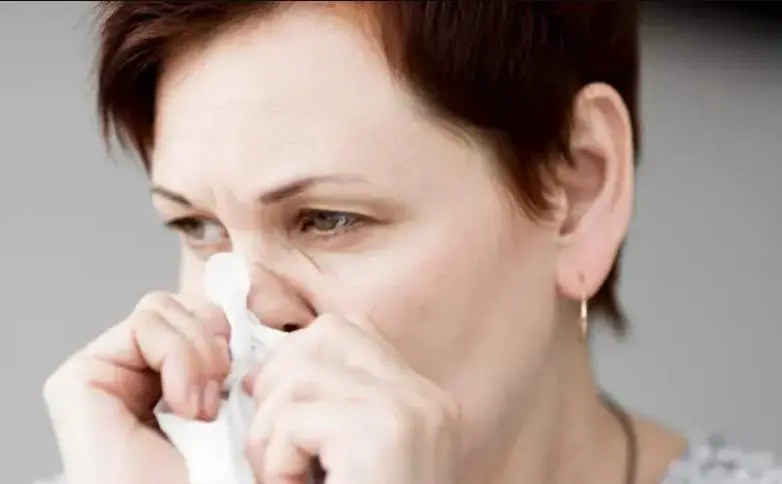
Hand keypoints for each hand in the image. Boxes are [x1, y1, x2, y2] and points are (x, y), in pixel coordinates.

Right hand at [43, 291, 231, 483]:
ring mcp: (103, 375)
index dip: (225, 332)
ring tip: (203, 408)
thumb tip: (242, 291)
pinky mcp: (79, 379)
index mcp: (167, 379)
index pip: (195, 316)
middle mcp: (132, 375)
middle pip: (177, 305)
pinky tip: (184, 406)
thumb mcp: (238, 399)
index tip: (243, 374)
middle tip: (221, 394)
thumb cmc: (216, 475)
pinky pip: (144, 325)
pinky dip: (178, 357)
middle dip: (212, 341)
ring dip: (198, 354)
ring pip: (161, 308)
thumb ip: (228, 350)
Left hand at [242, 314, 460, 483]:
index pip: (351, 332)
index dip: (297, 357)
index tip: (274, 408)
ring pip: (300, 372)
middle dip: (279, 382)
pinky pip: (295, 418)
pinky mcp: (382, 435)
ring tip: (284, 481)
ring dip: (270, 433)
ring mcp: (409, 412)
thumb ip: (325, 413)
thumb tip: (259, 373)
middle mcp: (424, 399)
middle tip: (275, 446)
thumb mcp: (344, 463)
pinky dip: (274, 461)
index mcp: (421, 404)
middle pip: (327, 333)